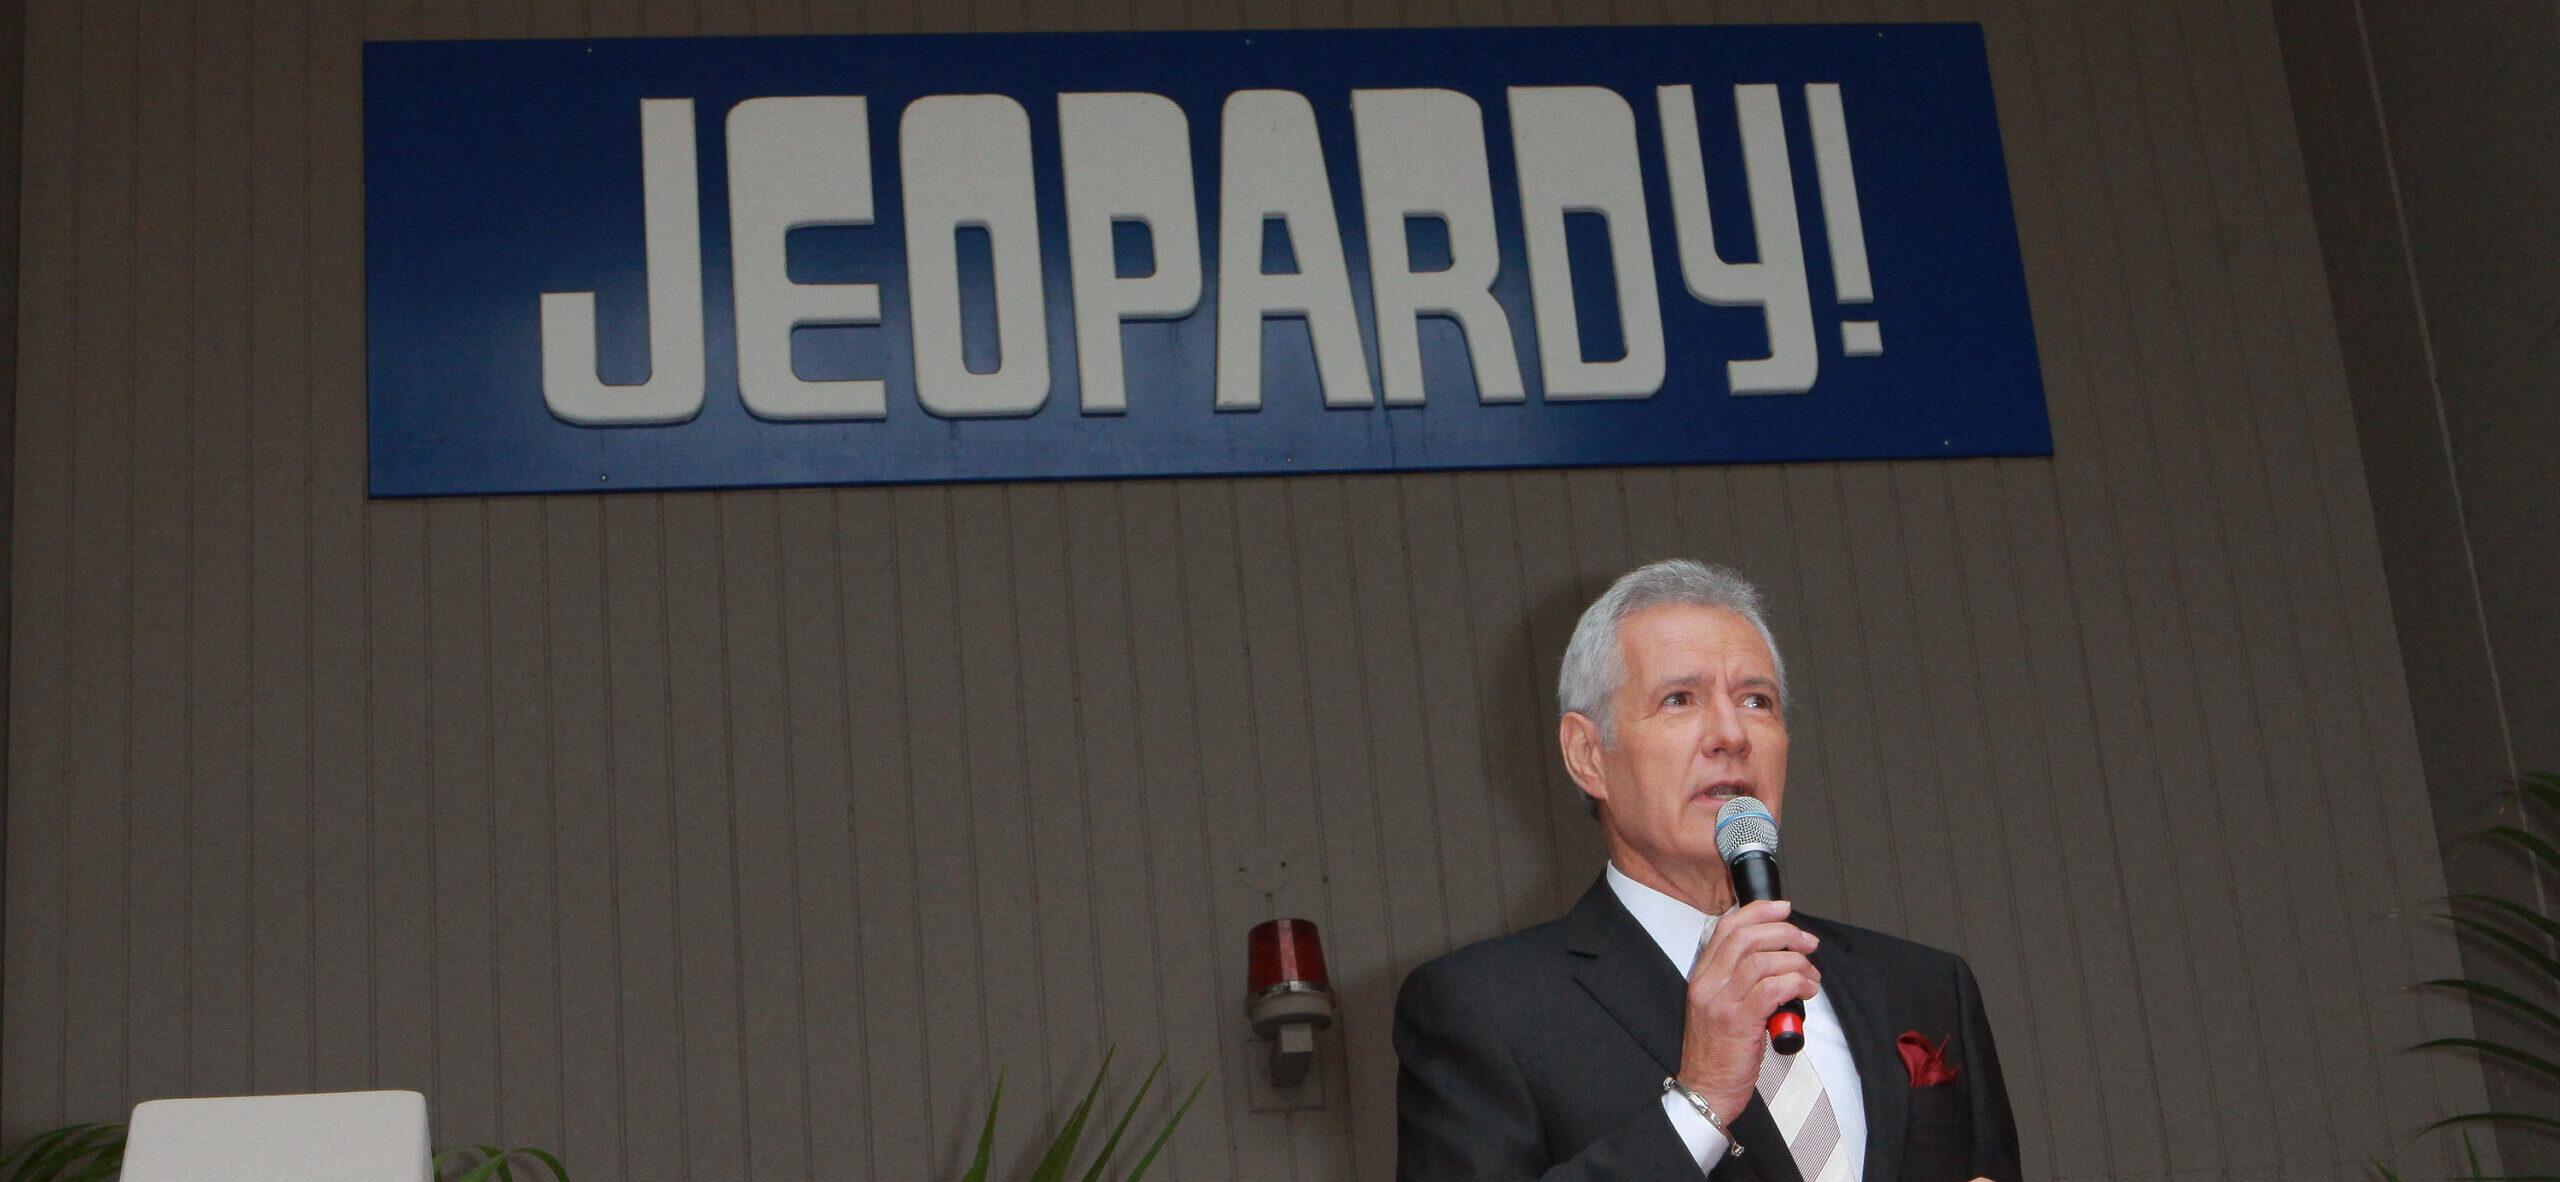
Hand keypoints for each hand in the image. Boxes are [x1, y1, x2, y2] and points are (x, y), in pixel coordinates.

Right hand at [1675, 899, 1819, 1120]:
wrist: (1705, 1089)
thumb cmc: (1718, 1051)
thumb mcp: (1718, 1006)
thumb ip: (1737, 980)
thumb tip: (1774, 956)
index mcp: (1702, 976)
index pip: (1727, 927)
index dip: (1758, 911)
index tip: (1784, 909)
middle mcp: (1708, 984)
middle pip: (1747, 937)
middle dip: (1785, 933)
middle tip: (1807, 943)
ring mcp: (1722, 1002)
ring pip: (1763, 961)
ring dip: (1796, 963)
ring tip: (1810, 977)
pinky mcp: (1739, 1022)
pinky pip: (1772, 989)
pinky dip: (1795, 983)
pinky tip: (1806, 991)